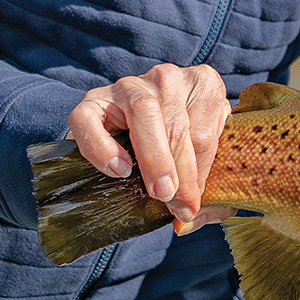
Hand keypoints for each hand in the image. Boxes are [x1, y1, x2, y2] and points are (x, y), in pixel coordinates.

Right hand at [66, 63, 235, 234]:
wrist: (134, 137)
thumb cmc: (178, 152)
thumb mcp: (205, 163)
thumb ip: (209, 193)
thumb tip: (188, 222)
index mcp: (205, 85)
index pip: (205, 132)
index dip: (201, 173)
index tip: (192, 206)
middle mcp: (169, 78)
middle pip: (178, 125)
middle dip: (181, 172)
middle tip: (178, 206)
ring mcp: (129, 85)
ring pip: (144, 113)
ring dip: (153, 158)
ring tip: (158, 192)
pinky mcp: (93, 99)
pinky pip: (90, 119)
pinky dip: (102, 146)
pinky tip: (118, 169)